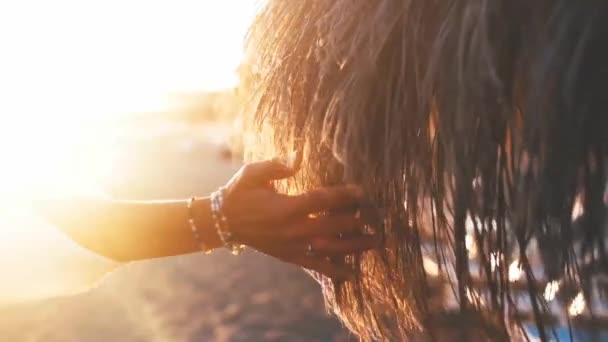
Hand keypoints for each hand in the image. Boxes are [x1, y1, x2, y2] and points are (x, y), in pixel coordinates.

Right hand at [220, 156, 378, 279]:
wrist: (223, 223)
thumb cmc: (240, 193)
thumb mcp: (253, 173)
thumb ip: (277, 165)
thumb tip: (300, 155)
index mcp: (285, 207)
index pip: (320, 200)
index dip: (343, 196)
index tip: (362, 191)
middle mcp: (292, 230)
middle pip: (332, 226)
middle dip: (357, 221)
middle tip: (379, 216)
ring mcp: (292, 246)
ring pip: (330, 248)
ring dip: (355, 246)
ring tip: (376, 242)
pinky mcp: (290, 257)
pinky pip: (316, 266)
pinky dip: (335, 271)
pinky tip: (353, 274)